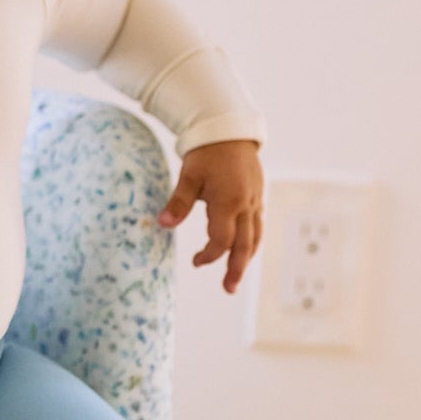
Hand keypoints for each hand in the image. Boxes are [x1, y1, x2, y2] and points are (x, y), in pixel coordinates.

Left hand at [157, 138, 263, 294]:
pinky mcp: (258, 197)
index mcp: (229, 202)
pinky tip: (244, 250)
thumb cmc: (206, 153)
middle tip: (228, 289)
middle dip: (236, 269)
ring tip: (236, 276)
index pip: (222, 240)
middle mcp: (246, 204)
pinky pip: (258, 225)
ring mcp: (255, 201)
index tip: (195, 262)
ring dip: (246, 258)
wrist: (230, 130)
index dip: (209, 255)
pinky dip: (252, 241)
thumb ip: (178, 203)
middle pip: (244, 245)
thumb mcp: (188, 176)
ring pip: (255, 237)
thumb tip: (162, 224)